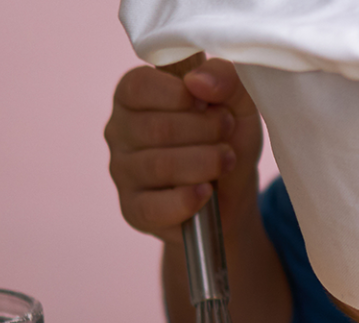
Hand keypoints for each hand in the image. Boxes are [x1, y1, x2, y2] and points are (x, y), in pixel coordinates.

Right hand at [104, 53, 264, 242]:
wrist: (233, 195)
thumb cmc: (226, 138)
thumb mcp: (238, 102)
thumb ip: (225, 77)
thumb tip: (197, 81)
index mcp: (134, 96)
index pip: (138, 86)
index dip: (180, 95)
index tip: (210, 104)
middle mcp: (119, 131)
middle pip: (155, 128)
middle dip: (205, 130)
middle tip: (227, 132)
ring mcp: (122, 172)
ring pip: (159, 166)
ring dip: (205, 162)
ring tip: (226, 160)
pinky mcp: (133, 209)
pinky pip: (154, 207)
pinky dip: (188, 199)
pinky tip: (206, 192)